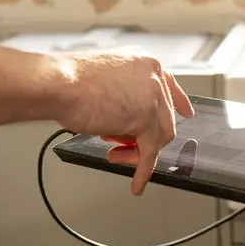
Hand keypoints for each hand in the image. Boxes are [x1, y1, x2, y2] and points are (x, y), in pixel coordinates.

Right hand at [55, 51, 193, 195]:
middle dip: (145, 136)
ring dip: (139, 152)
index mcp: (145, 62)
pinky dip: (143, 170)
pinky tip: (137, 182)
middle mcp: (153, 76)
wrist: (59, 83)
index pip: (169, 86)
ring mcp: (152, 96)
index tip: (186, 112)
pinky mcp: (145, 118)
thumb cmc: (69, 80)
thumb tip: (127, 120)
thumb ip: (125, 95)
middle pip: (164, 116)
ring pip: (159, 136)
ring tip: (116, 155)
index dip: (178, 103)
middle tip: (124, 147)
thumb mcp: (106, 79)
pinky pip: (150, 152)